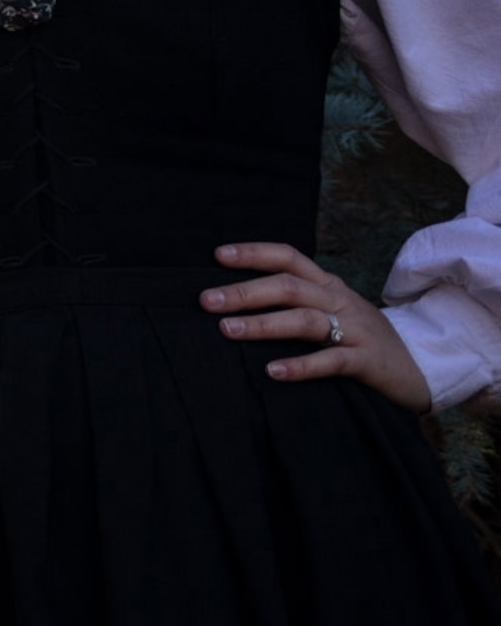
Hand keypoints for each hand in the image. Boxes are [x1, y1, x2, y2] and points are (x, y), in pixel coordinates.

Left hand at [205, 244, 430, 411]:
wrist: (418, 369)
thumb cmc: (359, 340)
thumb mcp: (330, 312)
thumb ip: (295, 302)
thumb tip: (234, 301)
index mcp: (328, 286)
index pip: (289, 258)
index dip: (255, 253)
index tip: (217, 255)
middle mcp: (340, 301)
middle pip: (289, 287)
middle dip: (245, 292)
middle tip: (207, 301)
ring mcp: (356, 330)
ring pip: (306, 320)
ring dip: (264, 324)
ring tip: (228, 330)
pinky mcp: (368, 361)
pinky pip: (332, 361)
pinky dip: (301, 365)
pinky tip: (272, 371)